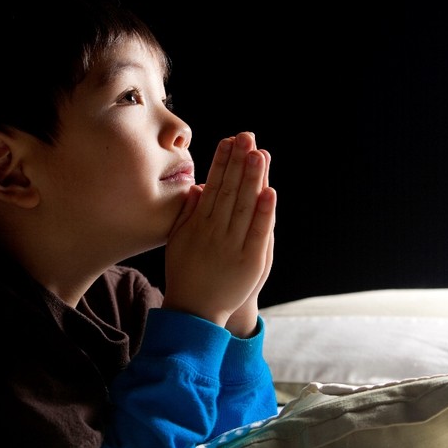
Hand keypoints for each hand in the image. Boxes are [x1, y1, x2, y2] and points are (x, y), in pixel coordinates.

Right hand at [163, 132, 276, 329]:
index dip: (221, 162)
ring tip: (259, 154)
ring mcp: (232, 246)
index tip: (228, 141)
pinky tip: (270, 191)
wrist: (195, 310)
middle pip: (229, 191)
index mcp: (198, 224)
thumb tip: (197, 187)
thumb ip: (188, 214)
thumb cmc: (185, 273)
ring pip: (244, 207)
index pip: (212, 186)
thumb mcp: (178, 240)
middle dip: (238, 162)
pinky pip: (257, 232)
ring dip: (252, 179)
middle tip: (247, 137)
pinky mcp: (249, 261)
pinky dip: (264, 212)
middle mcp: (214, 232)